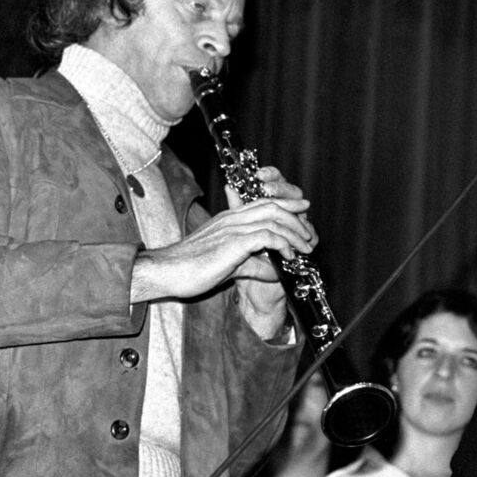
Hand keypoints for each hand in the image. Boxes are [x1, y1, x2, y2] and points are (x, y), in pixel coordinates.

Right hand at [130, 167, 315, 302]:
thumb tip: (274, 271)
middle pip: (272, 205)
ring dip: (293, 232)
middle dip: (295, 215)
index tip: (301, 209)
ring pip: (273, 218)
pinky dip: (282, 244)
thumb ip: (252, 266)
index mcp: (228, 220)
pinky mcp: (233, 242)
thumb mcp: (228, 266)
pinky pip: (267, 236)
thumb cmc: (190, 270)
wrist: (167, 272)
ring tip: (304, 247)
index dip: (285, 204)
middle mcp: (231, 219)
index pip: (262, 203)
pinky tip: (287, 256)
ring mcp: (232, 228)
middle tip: (309, 231)